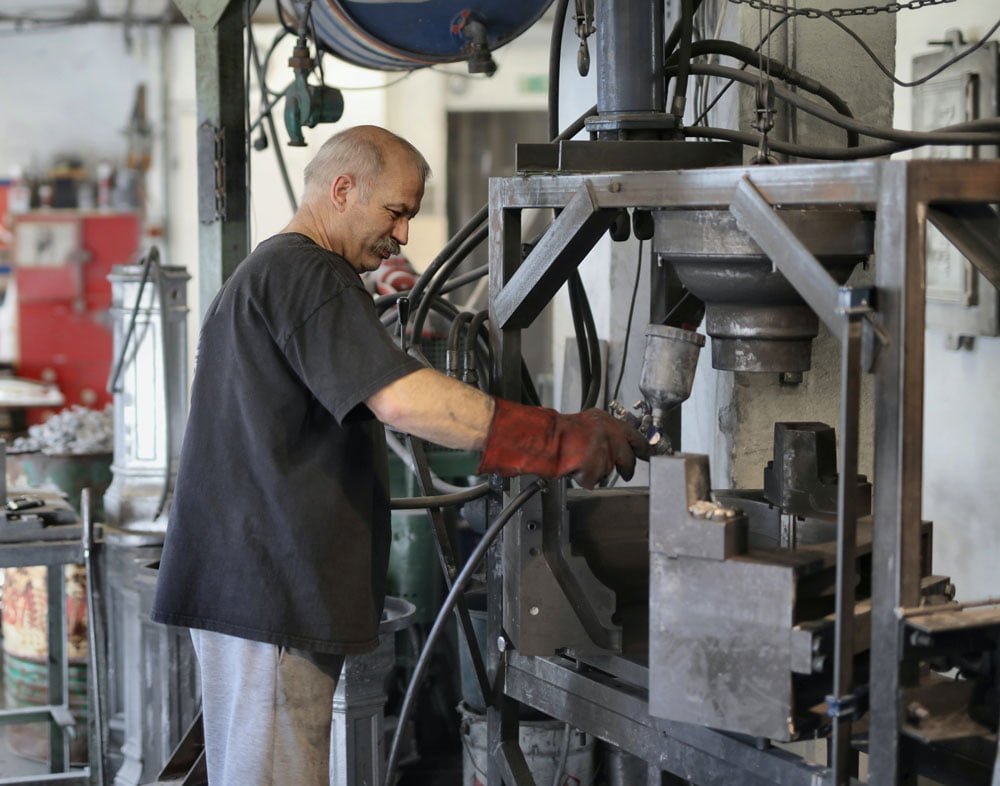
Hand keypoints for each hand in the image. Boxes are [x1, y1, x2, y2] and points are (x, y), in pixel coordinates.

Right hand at [477, 399, 650, 488]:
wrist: (543, 439)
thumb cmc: (556, 432)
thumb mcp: (584, 423)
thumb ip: (602, 433)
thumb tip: (616, 444)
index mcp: (606, 421)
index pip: (635, 436)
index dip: (643, 448)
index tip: (649, 454)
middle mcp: (609, 434)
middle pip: (628, 458)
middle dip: (626, 468)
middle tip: (626, 473)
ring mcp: (603, 452)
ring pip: (609, 470)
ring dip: (598, 471)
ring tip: (580, 463)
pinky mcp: (595, 468)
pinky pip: (594, 480)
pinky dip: (585, 479)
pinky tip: (574, 470)